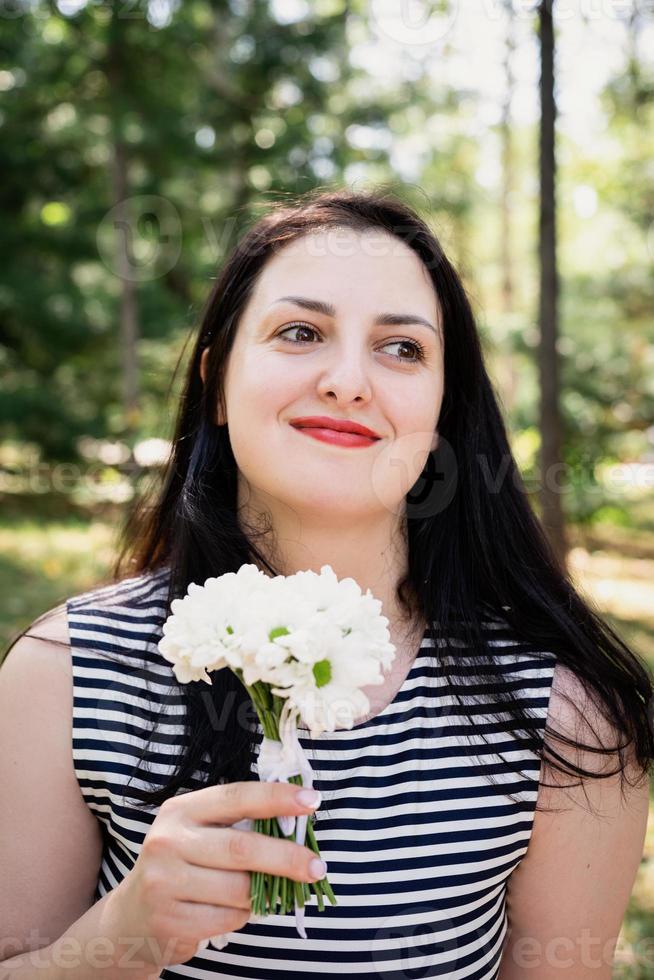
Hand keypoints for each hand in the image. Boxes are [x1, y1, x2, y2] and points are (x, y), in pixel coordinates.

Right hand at [105, 781, 323, 968]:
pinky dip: (243, 916)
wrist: (131, 917)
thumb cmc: (181, 866)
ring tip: (267, 892)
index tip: (311, 800)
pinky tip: (236, 911)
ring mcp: (164, 881)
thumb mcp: (199, 833)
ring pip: (238, 889)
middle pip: (242, 847)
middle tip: (317, 867)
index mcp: (181, 810)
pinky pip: (227, 919)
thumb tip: (296, 824)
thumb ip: (238, 825)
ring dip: (263, 893)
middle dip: (286, 857)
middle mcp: (168, 841)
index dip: (277, 798)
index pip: (237, 797)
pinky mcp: (168, 919)